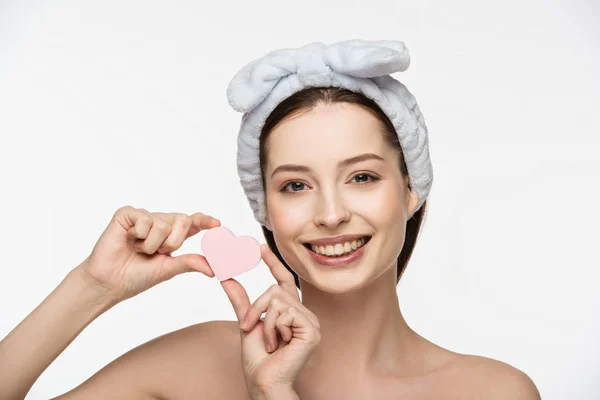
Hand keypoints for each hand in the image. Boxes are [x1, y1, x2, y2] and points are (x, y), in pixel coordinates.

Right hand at [77, 205, 219, 302]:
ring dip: (151, 244)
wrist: (110, 282)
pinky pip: (144, 219)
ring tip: (137, 249)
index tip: (217, 224)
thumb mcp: (168, 269)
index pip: (192, 223)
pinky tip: (128, 241)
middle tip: (157, 252)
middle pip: (182, 220)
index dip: (205, 221)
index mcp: (172, 236)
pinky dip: (138, 236)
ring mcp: (144, 217)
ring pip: (162, 223)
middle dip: (173, 242)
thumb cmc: (137, 276)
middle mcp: (160, 222)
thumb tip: (213, 268)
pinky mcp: (127, 214)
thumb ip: (189, 263)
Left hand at [221, 244, 320, 396]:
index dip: (272, 262)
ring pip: (278, 300)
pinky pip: (285, 313)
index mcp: (292, 311)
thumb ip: (241, 300)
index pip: (284, 280)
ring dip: (264, 322)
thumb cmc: (258, 359)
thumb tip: (225, 277)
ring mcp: (311, 322)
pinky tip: (278, 345)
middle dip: (256, 308)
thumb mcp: (246, 322)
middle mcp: (304, 314)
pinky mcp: (312, 330)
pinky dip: (273, 329)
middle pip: (276, 289)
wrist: (263, 381)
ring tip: (269, 342)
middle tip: (249, 327)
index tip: (259, 246)